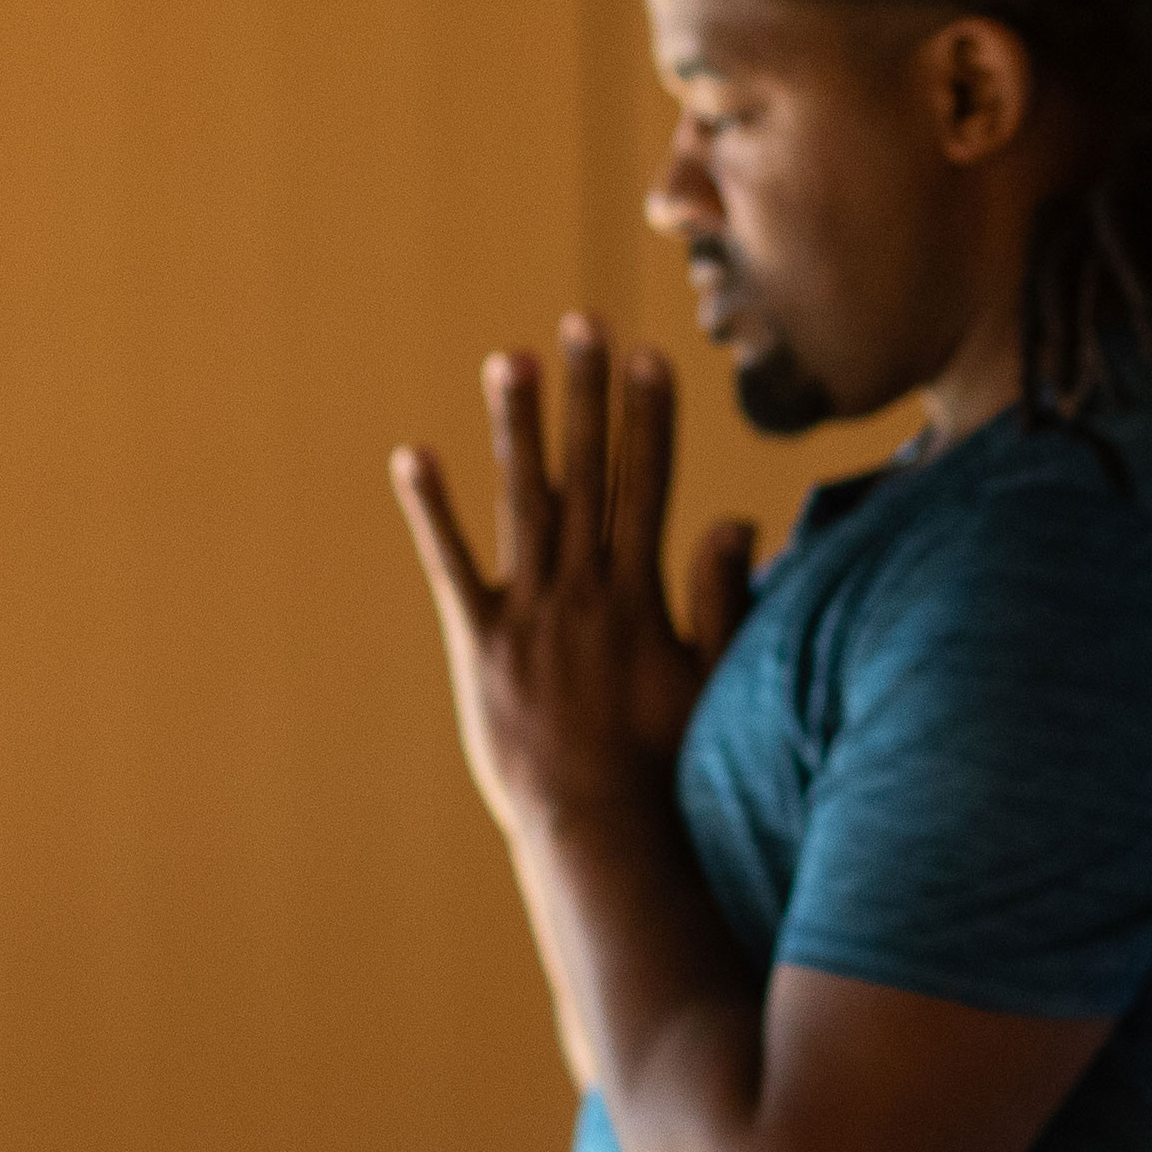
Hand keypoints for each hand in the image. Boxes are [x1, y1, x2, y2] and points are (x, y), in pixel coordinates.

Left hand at [392, 315, 757, 840]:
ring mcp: (528, 613)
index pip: (648, 485)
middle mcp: (583, 590)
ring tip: (509, 357)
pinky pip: (451, 565)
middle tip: (583, 322)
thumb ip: (721, 599)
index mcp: (639, 595)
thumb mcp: (714, 680)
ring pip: (524, 501)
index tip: (649, 357)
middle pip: (589, 473)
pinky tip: (414, 456)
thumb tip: (736, 520)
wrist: (597, 830)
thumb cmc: (667, 767)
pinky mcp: (479, 643)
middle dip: (587, 394)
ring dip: (519, 427)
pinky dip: (433, 510)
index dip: (649, 418)